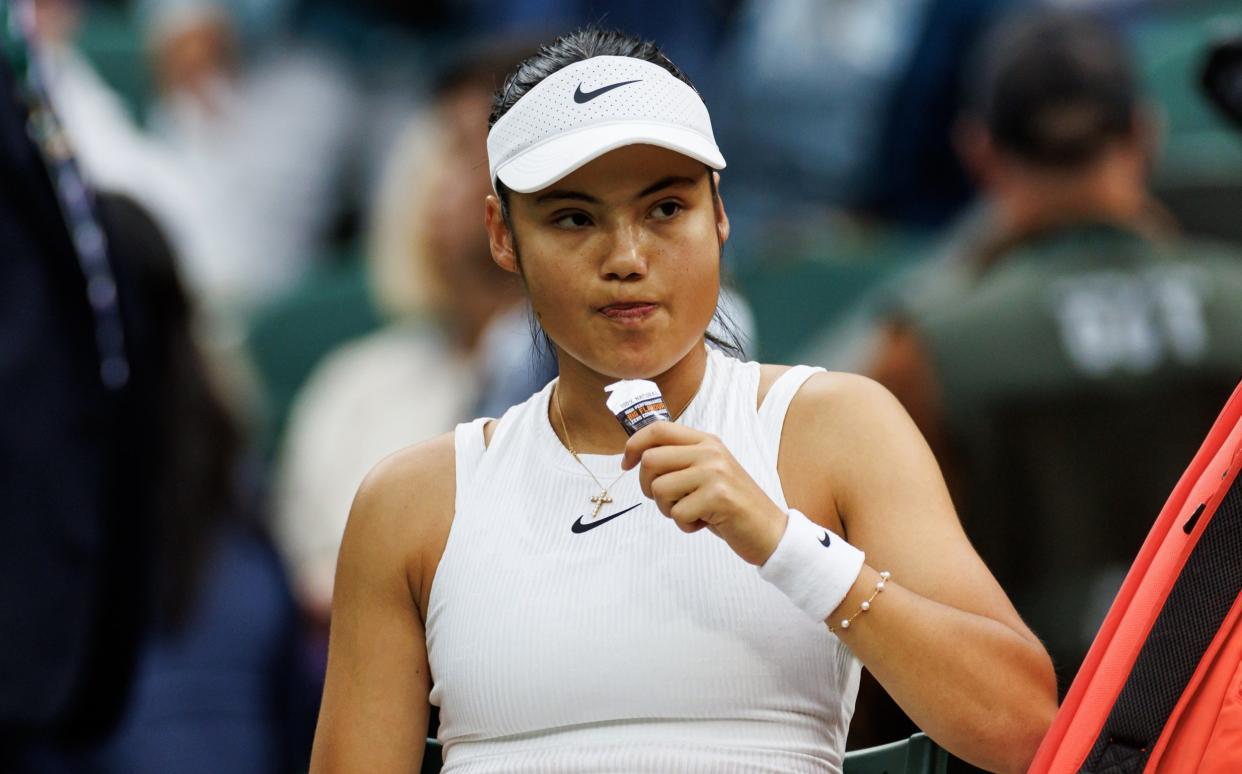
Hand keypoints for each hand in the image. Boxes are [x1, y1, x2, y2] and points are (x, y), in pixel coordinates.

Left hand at [621, 422, 786, 564]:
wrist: (769, 530)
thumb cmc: (731, 506)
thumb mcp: (708, 472)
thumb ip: (681, 460)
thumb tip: (638, 456)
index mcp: (706, 441)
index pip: (658, 429)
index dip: (634, 445)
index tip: (626, 464)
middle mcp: (710, 452)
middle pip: (650, 460)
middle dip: (648, 487)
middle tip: (669, 501)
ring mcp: (715, 472)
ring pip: (659, 489)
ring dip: (668, 509)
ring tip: (692, 512)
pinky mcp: (718, 496)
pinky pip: (677, 513)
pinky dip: (685, 525)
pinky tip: (705, 522)